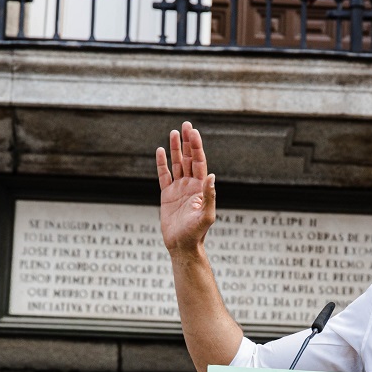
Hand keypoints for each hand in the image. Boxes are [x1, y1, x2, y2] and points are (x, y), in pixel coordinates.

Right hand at [156, 122, 215, 254]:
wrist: (182, 245)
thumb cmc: (197, 233)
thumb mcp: (206, 215)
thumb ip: (209, 196)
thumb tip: (211, 176)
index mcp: (201, 187)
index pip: (199, 162)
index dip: (196, 147)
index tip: (193, 132)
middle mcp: (191, 185)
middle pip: (189, 158)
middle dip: (188, 142)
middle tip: (186, 125)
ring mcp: (178, 189)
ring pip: (177, 164)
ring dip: (175, 148)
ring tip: (173, 132)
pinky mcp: (167, 195)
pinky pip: (163, 175)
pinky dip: (161, 163)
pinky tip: (160, 151)